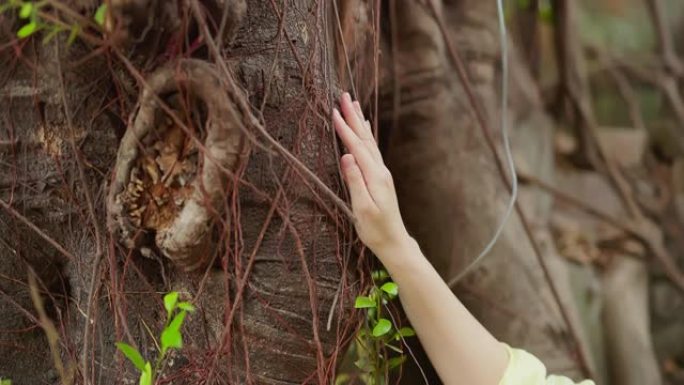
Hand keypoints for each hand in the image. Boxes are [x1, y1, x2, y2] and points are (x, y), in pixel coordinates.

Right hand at [333, 92, 409, 256]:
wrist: (394, 241)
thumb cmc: (375, 230)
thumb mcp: (362, 209)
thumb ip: (355, 182)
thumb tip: (346, 157)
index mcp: (375, 176)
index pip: (356, 147)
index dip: (344, 129)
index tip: (333, 111)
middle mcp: (380, 170)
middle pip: (364, 138)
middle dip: (353, 116)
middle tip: (343, 95)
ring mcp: (382, 172)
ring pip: (369, 141)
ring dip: (360, 121)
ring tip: (352, 104)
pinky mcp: (380, 177)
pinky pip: (372, 149)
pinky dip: (366, 134)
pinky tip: (365, 127)